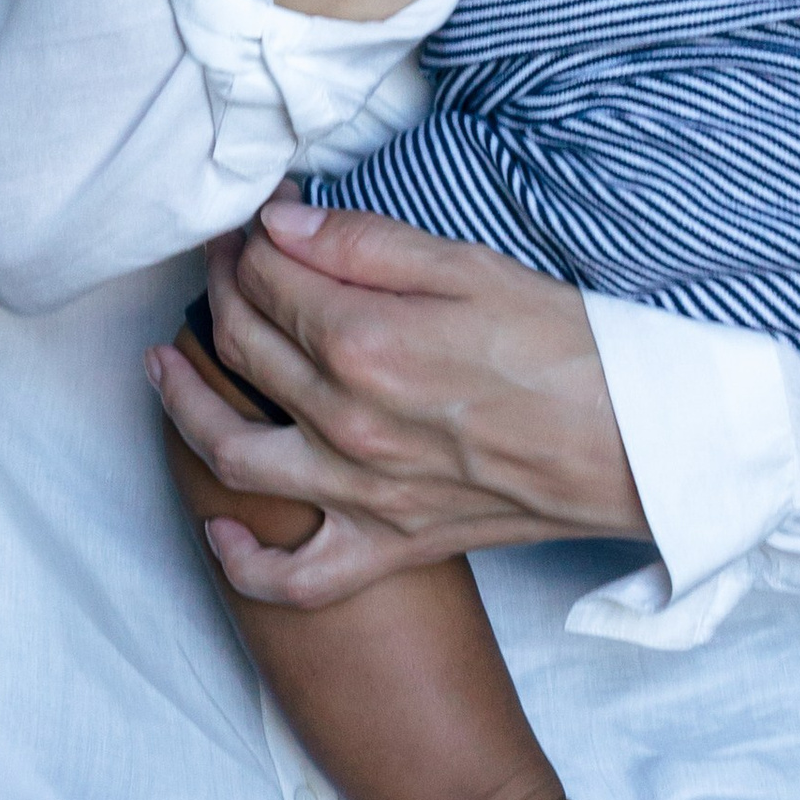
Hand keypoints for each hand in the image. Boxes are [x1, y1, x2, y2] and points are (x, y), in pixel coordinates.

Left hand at [145, 193, 647, 606]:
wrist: (639, 442)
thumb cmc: (567, 345)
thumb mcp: (468, 266)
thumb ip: (362, 245)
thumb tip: (278, 224)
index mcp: (366, 342)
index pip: (265, 280)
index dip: (247, 241)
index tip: (252, 221)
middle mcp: (348, 422)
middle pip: (244, 349)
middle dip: (220, 294)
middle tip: (224, 265)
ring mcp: (363, 493)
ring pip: (235, 456)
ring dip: (183, 408)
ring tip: (161, 368)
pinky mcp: (391, 545)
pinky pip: (297, 577)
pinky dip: (244, 562)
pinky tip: (217, 526)